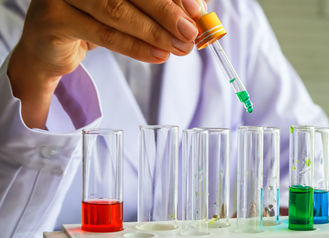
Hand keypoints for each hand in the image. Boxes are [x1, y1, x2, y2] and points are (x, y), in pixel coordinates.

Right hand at [7, 0, 202, 128]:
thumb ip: (156, 10)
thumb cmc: (94, 22)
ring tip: (179, 48)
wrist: (50, 47)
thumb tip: (193, 16)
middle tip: (190, 32)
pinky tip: (158, 56)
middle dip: (166, 12)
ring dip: (153, 32)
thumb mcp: (128, 11)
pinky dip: (134, 47)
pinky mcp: (54, 17)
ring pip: (117, 11)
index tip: (197, 10)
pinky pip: (103, 34)